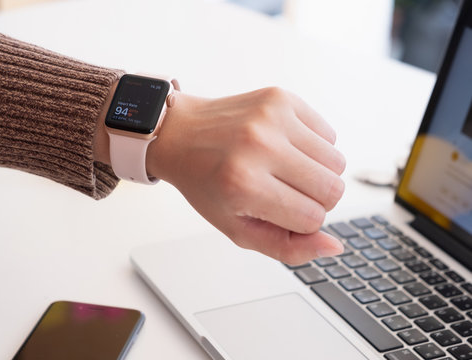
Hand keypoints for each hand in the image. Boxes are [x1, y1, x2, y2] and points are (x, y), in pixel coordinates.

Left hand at [147, 87, 345, 264]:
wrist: (181, 135)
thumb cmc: (207, 184)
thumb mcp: (238, 228)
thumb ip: (287, 247)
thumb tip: (334, 246)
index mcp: (244, 185)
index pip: (313, 219)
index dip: (300, 222)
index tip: (277, 209)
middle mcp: (259, 146)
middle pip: (333, 190)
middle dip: (316, 200)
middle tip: (284, 191)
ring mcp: (272, 118)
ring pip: (337, 163)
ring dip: (318, 173)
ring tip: (284, 169)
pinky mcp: (281, 98)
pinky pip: (329, 135)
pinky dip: (314, 147)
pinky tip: (285, 147)